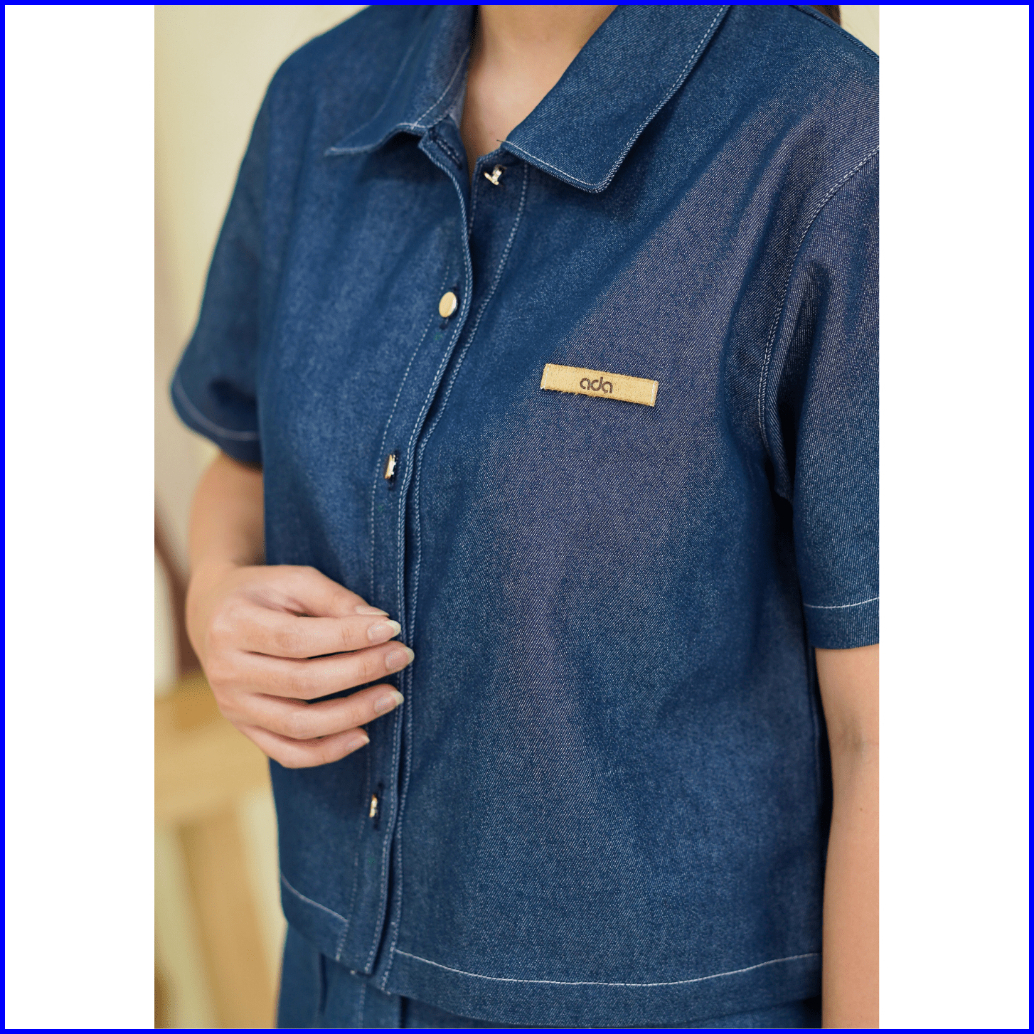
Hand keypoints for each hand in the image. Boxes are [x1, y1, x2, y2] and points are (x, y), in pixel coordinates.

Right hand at [186, 561, 412, 767]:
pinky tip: (363, 734)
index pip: (298, 640)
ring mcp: (233, 706)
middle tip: (402, 656)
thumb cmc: (263, 593)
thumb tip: (380, 623)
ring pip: (299, 725)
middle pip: (302, 683)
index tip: (391, 628)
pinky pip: (287, 753)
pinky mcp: (244, 728)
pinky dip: (328, 751)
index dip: (349, 637)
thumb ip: (334, 599)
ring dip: (353, 714)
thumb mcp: (293, 580)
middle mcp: (226, 671)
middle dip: (361, 671)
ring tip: (392, 696)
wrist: (212, 615)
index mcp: (233, 626)